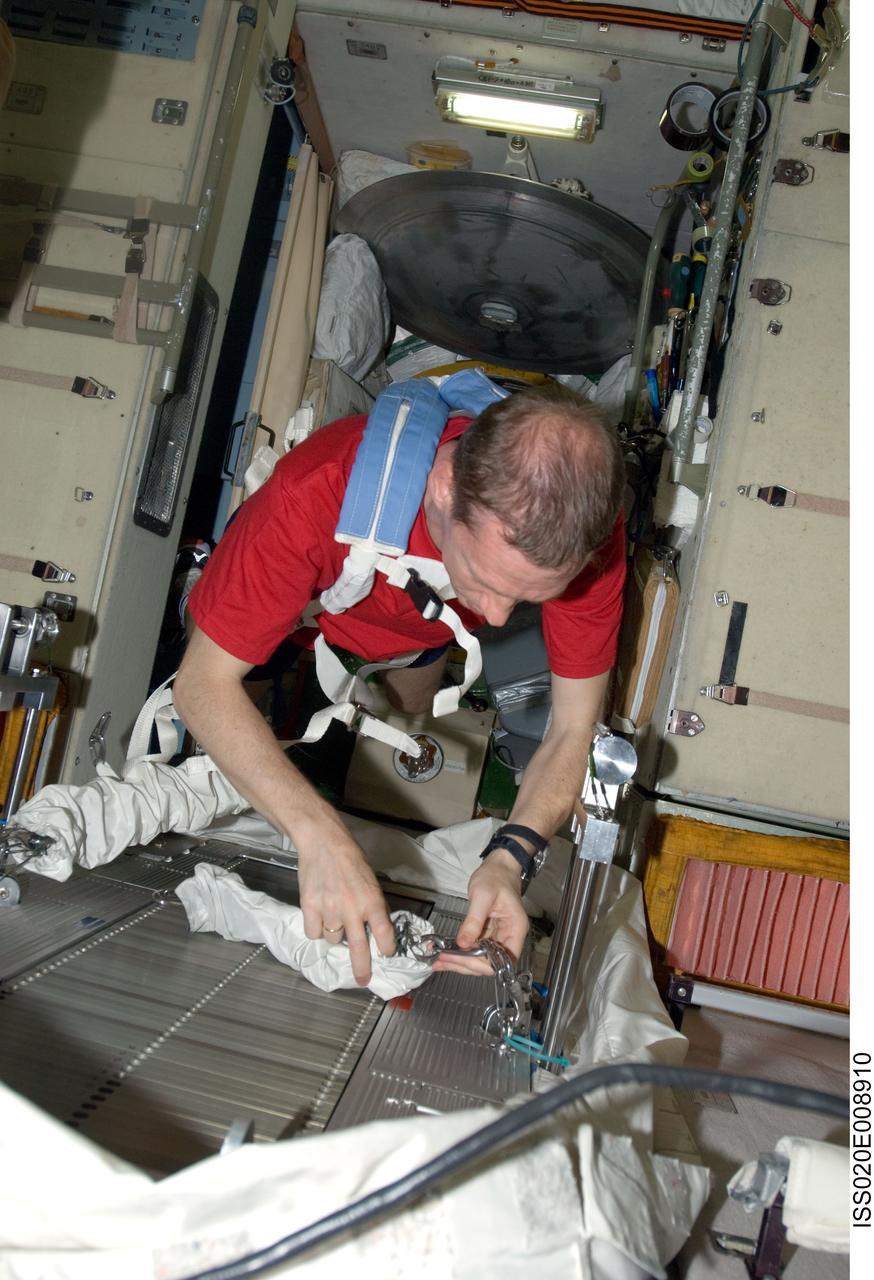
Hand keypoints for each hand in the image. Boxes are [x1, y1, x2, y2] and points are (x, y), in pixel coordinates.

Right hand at [296, 817, 395, 986]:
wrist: (322, 842)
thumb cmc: (350, 858)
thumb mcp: (371, 880)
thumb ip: (373, 905)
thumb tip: (375, 928)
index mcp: (372, 901)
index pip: (384, 934)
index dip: (387, 948)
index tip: (386, 954)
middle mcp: (352, 909)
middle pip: (359, 949)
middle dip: (362, 969)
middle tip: (363, 980)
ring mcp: (329, 910)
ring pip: (333, 940)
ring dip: (335, 935)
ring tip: (334, 916)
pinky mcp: (309, 908)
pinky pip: (314, 933)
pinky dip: (316, 928)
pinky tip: (319, 914)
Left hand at [430, 849, 529, 976]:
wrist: (498, 866)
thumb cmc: (495, 877)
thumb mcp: (482, 896)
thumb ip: (473, 921)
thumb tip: (462, 944)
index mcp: (515, 929)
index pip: (503, 960)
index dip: (482, 964)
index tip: (461, 958)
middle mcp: (509, 937)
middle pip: (489, 963)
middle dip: (465, 964)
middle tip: (442, 960)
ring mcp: (498, 937)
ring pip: (480, 958)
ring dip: (459, 961)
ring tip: (438, 960)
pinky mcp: (487, 934)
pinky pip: (474, 948)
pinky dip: (459, 952)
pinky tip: (444, 953)